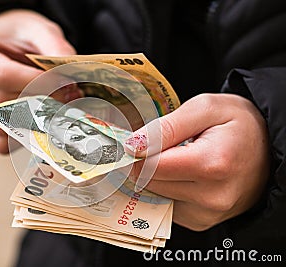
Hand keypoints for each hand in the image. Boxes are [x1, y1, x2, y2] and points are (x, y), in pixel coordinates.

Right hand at [0, 10, 80, 152]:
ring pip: (2, 127)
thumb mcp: (36, 30)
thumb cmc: (15, 38)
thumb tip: (69, 73)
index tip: (64, 83)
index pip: (1, 75)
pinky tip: (43, 122)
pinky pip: (0, 144)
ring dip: (37, 123)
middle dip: (41, 103)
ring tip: (61, 107)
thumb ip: (54, 47)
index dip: (36, 83)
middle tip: (71, 97)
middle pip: (2, 103)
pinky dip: (25, 137)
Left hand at [126, 93, 269, 230]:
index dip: (137, 151)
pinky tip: (183, 174)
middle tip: (160, 145)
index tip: (134, 141)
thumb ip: (166, 127)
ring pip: (155, 195)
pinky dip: (167, 188)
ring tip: (178, 158)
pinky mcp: (201, 222)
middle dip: (146, 162)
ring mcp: (207, 214)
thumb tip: (133, 145)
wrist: (270, 149)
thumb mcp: (205, 108)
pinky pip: (166, 204)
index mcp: (212, 165)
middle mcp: (211, 197)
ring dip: (157, 176)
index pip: (150, 166)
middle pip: (150, 182)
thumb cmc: (239, 124)